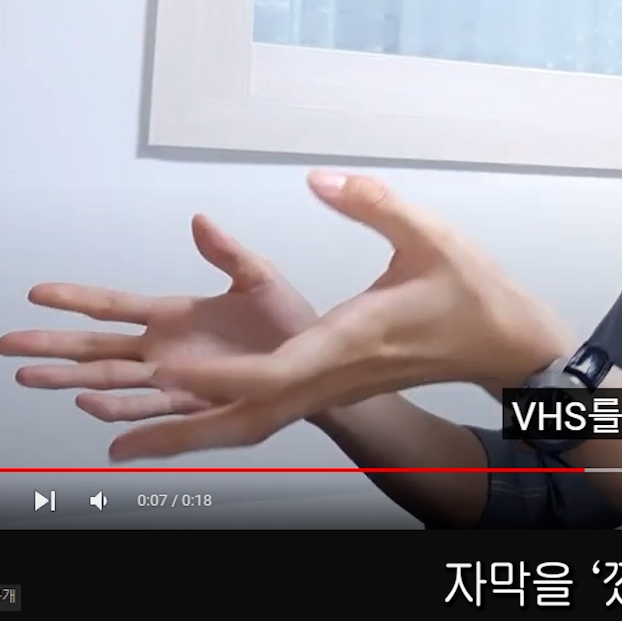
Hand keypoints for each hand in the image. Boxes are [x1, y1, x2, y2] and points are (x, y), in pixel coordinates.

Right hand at [0, 216, 318, 425]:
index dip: (76, 299)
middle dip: (53, 345)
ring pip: (112, 380)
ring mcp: (176, 378)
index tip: (37, 293)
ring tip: (32, 376)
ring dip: (71, 379)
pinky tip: (91, 403)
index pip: (114, 306)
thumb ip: (227, 252)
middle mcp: (166, 349)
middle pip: (98, 347)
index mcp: (175, 315)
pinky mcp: (195, 402)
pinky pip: (150, 407)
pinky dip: (119, 407)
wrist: (318, 363)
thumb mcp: (258, 279)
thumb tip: (199, 220)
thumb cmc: (289, 323)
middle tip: (9, 345)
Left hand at [109, 171, 577, 460]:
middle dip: (179, 429)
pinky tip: (191, 409)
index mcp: (349, 342)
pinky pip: (268, 412)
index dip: (217, 376)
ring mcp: (333, 385)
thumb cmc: (475, 293)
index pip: (272, 373)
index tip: (169, 368)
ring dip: (192, 433)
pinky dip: (222, 418)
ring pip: (253, 423)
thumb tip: (318, 179)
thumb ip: (373, 203)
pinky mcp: (334, 384)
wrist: (508, 344)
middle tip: (113, 439)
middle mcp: (332, 374)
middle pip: (245, 416)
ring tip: (126, 440)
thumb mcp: (431, 234)